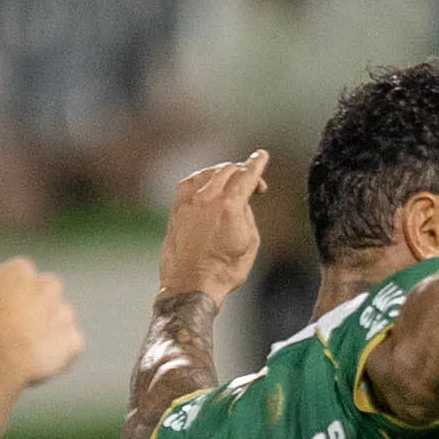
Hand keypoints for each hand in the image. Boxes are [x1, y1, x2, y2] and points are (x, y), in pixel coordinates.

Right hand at [0, 234, 81, 388]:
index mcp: (22, 270)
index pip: (18, 274)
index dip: (4, 293)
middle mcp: (50, 286)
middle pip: (42, 293)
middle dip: (30, 306)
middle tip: (7, 326)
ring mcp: (64, 314)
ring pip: (56, 317)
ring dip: (44, 328)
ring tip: (20, 344)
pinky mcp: (74, 341)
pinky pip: (68, 343)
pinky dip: (58, 351)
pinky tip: (38, 357)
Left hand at [157, 152, 268, 300]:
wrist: (192, 283)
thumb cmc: (225, 269)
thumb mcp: (250, 242)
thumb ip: (247, 214)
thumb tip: (242, 201)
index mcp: (230, 206)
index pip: (246, 176)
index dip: (256, 164)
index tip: (262, 155)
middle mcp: (207, 198)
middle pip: (227, 171)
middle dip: (243, 172)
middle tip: (253, 184)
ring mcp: (188, 201)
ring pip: (208, 173)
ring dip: (222, 173)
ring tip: (231, 181)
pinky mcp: (177, 208)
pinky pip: (189, 182)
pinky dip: (202, 179)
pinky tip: (207, 184)